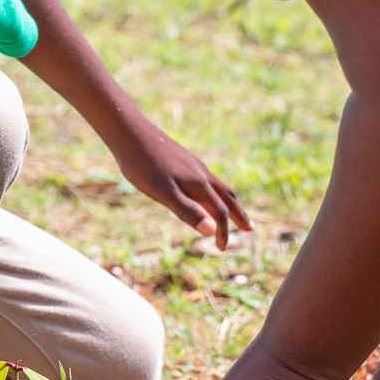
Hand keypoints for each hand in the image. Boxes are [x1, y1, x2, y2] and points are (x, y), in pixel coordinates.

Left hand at [112, 116, 251, 248]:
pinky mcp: (184, 160)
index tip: (221, 248)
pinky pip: (207, 179)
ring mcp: (194, 165)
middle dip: (239, 214)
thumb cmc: (142, 164)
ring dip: (228, 202)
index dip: (223, 231)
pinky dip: (213, 192)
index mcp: (199, 184)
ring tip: (231, 211)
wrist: (130, 131)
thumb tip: (213, 230)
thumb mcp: (162, 192)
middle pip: (227, 196)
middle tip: (249, 229)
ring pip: (218, 186)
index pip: (219, 212)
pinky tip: (203, 193)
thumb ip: (187, 210)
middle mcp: (201, 173)